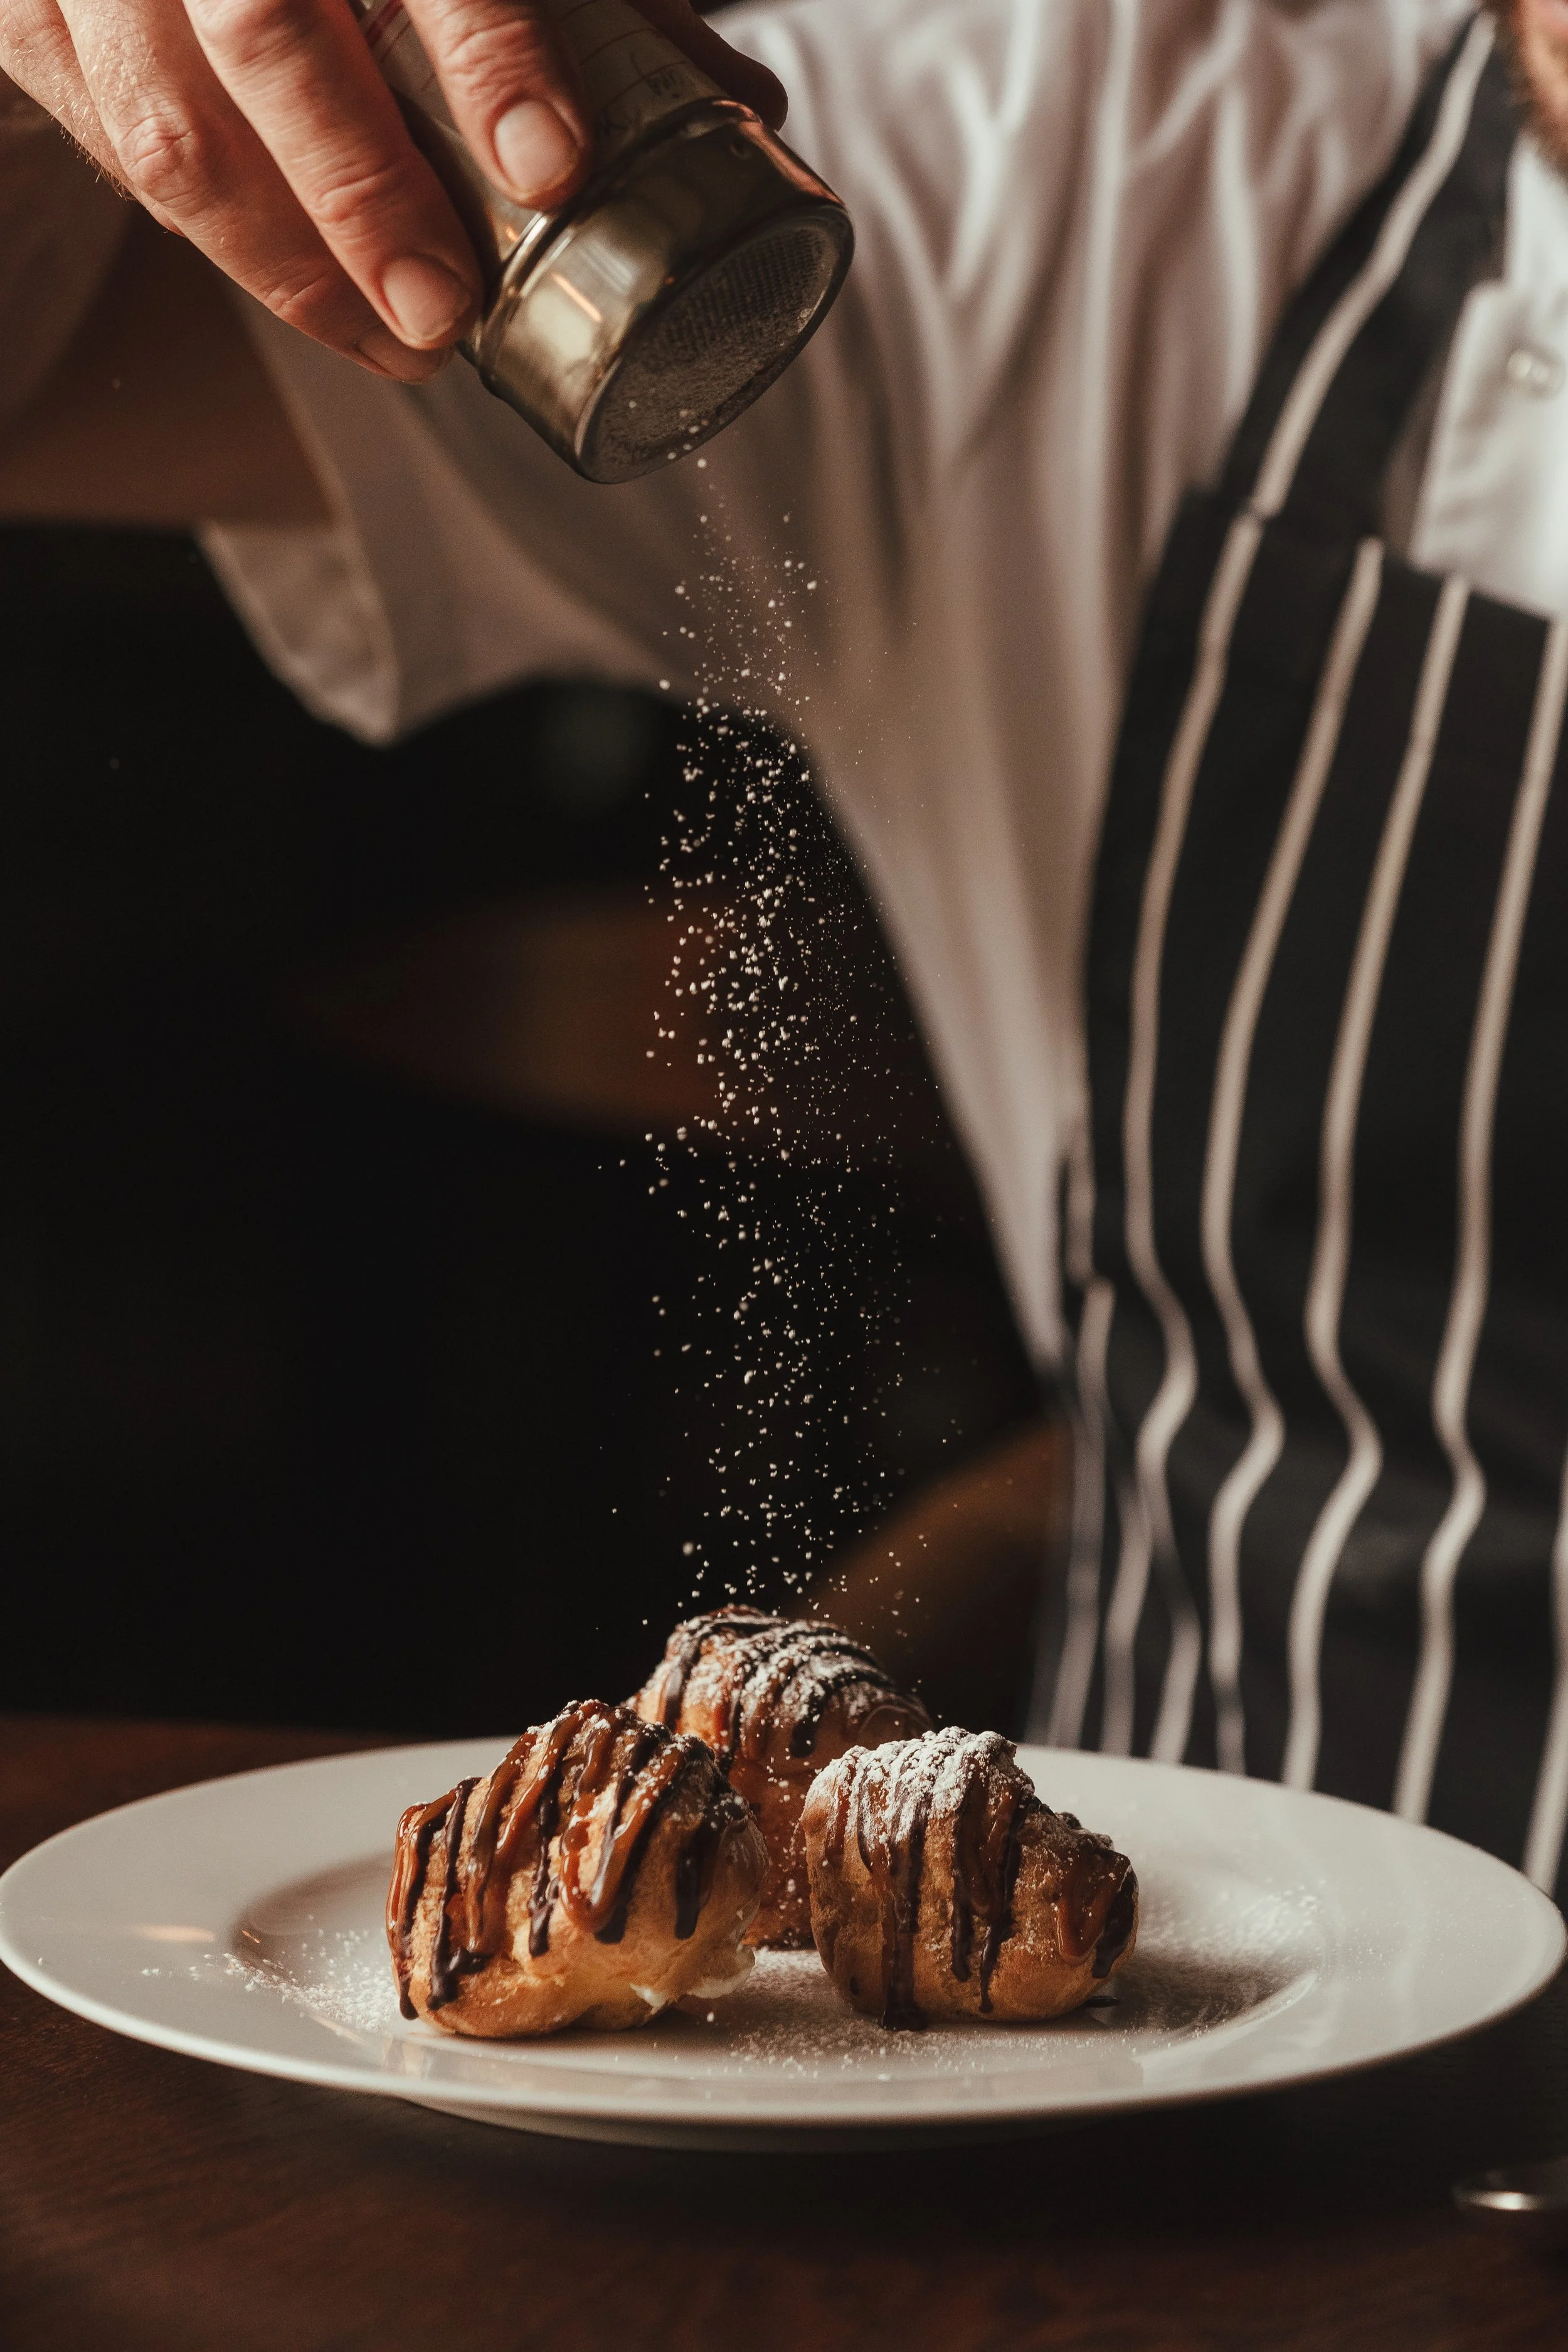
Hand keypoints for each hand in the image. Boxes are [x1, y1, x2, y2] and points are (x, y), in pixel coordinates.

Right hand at [0, 0, 786, 383]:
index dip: (492, 57)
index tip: (550, 169)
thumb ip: (597, 2)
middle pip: (269, 41)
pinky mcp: (31, 14)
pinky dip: (207, 239)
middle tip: (442, 319)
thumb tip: (747, 107)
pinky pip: (106, 145)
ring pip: (171, 124)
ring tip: (396, 350)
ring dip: (286, 263)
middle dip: (361, 197)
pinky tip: (301, 295)